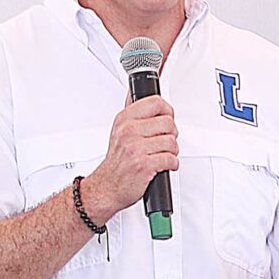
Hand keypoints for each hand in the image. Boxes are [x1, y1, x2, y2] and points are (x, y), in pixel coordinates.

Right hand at [85, 95, 180, 214]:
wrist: (106, 186)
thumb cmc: (116, 161)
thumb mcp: (119, 130)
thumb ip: (132, 112)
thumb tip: (135, 91)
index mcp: (124, 119)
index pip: (156, 103)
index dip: (167, 111)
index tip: (166, 118)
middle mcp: (129, 131)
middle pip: (168, 123)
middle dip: (171, 134)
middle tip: (163, 142)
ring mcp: (136, 148)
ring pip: (172, 142)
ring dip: (172, 151)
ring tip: (161, 155)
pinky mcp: (144, 164)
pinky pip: (171, 159)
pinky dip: (172, 164)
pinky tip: (162, 165)